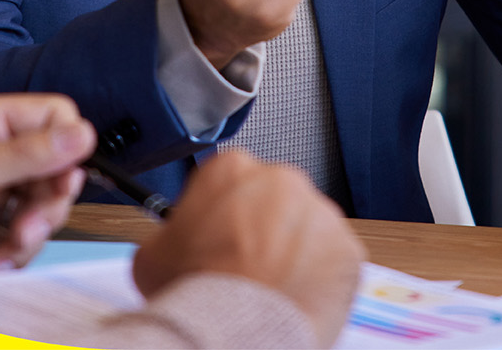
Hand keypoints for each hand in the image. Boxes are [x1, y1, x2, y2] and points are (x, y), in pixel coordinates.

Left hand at [0, 94, 95, 279]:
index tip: (60, 180)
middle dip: (45, 205)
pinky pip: (23, 236)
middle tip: (25, 229)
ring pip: (44, 206)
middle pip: (56, 167)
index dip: (67, 146)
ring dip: (27, 237)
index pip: (54, 115)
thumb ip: (21, 155)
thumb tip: (81, 134)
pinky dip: (10, 256)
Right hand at [133, 153, 363, 346]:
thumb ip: (170, 235)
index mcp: (232, 169)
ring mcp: (320, 214)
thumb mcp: (153, 255)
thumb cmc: (198, 292)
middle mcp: (282, 181)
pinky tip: (292, 298)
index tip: (221, 236)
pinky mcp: (348, 249)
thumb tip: (172, 243)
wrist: (237, 331)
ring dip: (293, 253)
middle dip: (262, 230)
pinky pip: (334, 261)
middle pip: (273, 200)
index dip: (222, 212)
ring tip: (268, 289)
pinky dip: (319, 280)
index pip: (230, 179)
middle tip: (244, 266)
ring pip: (307, 230)